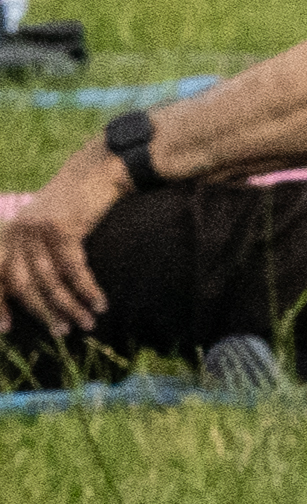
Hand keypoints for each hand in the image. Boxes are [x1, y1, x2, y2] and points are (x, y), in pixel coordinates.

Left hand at [0, 149, 121, 332]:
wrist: (99, 170)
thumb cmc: (78, 201)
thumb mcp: (47, 224)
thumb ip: (35, 249)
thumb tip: (39, 289)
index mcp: (9, 233)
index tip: (6, 329)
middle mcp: (17, 232)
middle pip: (23, 284)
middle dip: (41, 312)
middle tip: (60, 333)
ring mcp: (37, 231)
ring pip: (50, 280)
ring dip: (70, 307)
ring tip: (87, 324)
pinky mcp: (62, 229)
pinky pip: (74, 270)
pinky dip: (87, 290)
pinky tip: (100, 304)